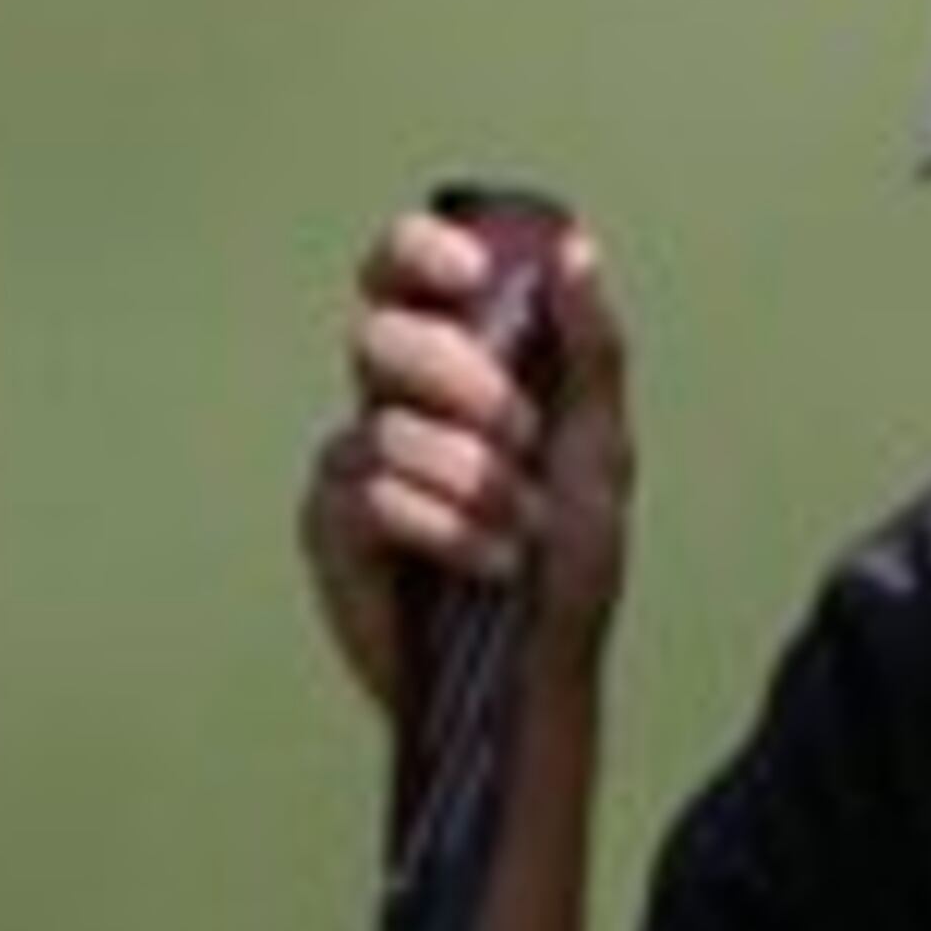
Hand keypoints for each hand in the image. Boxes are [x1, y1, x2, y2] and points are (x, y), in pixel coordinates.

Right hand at [299, 202, 635, 722]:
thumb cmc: (568, 574)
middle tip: (522, 435)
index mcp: (451, 369)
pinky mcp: (331, 532)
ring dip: (475, 482)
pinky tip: (489, 563)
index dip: (418, 252)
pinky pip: (369, 496)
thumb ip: (589, 351)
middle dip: (463, 380)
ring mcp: (353, 467)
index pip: (403, 273)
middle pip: (382, 336)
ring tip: (522, 532)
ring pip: (386, 427)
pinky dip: (445, 529)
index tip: (470, 273)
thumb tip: (575, 250)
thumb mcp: (599, 452)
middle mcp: (391, 406)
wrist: (541, 680)